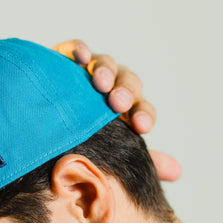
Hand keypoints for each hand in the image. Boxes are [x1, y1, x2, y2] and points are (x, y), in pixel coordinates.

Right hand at [53, 39, 180, 181]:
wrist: (45, 126)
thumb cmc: (82, 142)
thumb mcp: (111, 153)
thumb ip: (143, 160)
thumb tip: (177, 173)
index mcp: (126, 110)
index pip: (141, 108)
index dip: (143, 115)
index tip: (141, 127)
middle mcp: (111, 87)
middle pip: (127, 83)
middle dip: (125, 91)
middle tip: (118, 103)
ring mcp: (90, 72)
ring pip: (106, 64)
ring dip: (106, 71)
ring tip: (100, 83)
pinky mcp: (67, 60)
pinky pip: (77, 49)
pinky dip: (80, 50)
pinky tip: (82, 57)